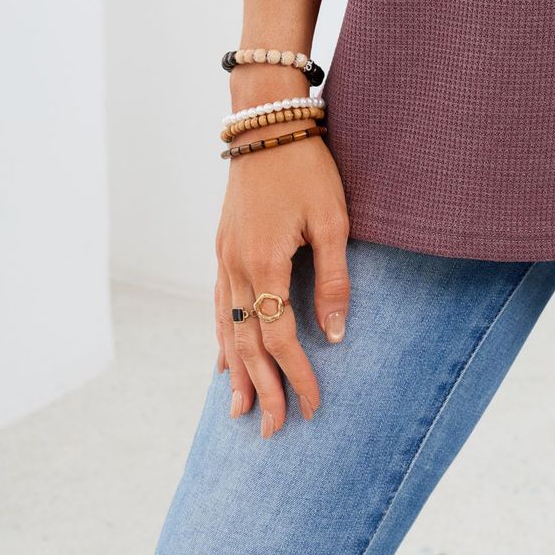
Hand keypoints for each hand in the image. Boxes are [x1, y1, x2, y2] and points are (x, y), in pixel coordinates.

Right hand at [214, 134, 350, 436]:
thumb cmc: (308, 168)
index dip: (296, 375)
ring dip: (235, 372)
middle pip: (247, 344)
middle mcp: (236, 267)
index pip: (280, 337)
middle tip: (274, 431)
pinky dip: (221, 337)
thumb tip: (337, 334)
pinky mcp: (222, 246)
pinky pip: (217, 305)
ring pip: (226, 328)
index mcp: (265, 263)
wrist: (266, 124)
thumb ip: (335, 279)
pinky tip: (222, 358)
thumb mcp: (333, 220)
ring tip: (238, 411)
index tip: (313, 405)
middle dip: (262, 389)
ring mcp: (223, 257)